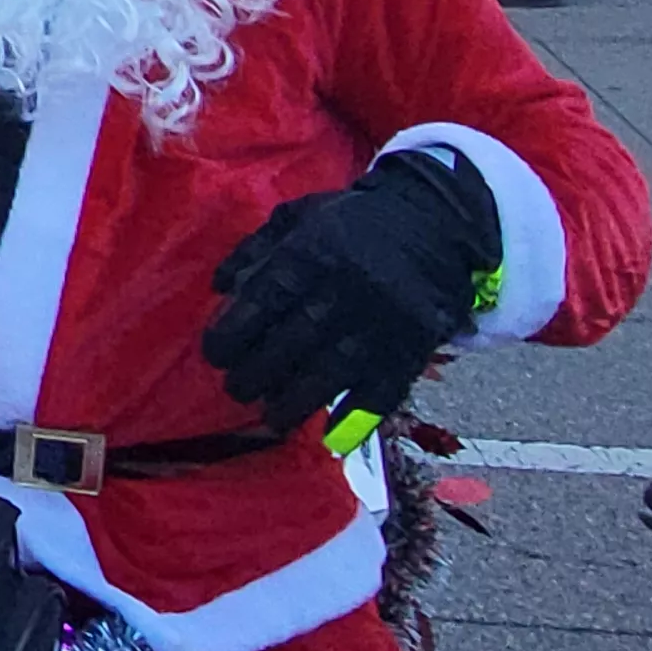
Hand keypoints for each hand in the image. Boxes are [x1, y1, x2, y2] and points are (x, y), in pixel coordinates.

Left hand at [203, 148, 501, 437]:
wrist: (437, 222)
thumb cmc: (353, 223)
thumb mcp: (299, 216)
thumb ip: (255, 248)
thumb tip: (219, 288)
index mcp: (314, 250)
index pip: (265, 298)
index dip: (234, 332)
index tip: (214, 355)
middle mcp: (346, 287)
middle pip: (292, 340)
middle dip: (256, 373)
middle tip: (237, 390)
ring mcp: (382, 321)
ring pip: (331, 371)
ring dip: (295, 402)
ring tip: (272, 418)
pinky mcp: (414, 346)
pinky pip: (383, 390)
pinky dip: (355, 417)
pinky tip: (330, 435)